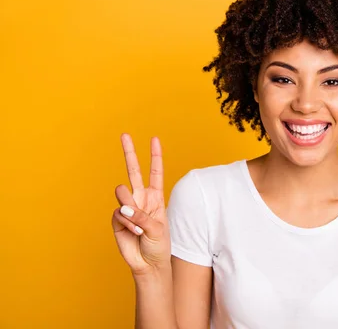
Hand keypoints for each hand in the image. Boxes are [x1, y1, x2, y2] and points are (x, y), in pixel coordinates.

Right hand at [112, 133, 170, 276]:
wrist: (148, 264)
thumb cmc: (159, 245)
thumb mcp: (158, 228)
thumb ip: (142, 215)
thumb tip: (123, 207)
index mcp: (155, 197)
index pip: (155, 172)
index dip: (155, 156)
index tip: (154, 139)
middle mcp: (141, 199)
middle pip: (134, 171)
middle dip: (130, 152)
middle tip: (124, 134)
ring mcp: (128, 208)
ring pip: (123, 193)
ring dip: (130, 207)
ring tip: (138, 223)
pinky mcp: (117, 219)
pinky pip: (119, 213)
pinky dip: (128, 223)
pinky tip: (135, 232)